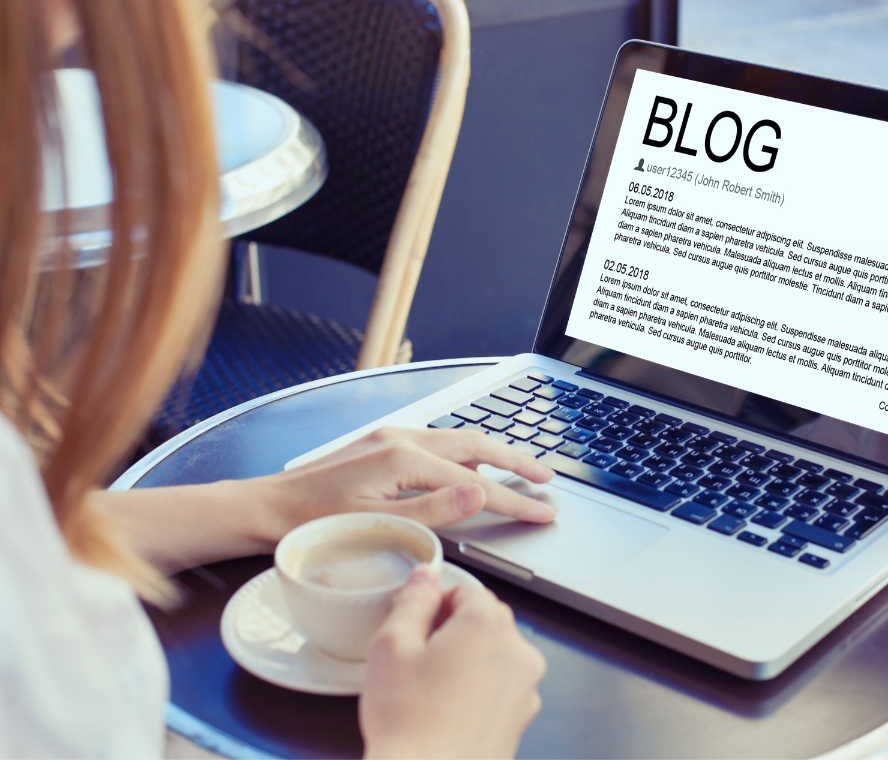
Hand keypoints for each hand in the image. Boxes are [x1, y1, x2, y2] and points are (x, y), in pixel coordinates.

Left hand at [265, 427, 556, 540]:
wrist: (265, 508)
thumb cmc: (313, 523)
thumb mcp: (378, 525)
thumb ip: (434, 510)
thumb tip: (481, 491)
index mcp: (403, 458)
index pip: (476, 482)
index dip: (514, 500)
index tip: (544, 511)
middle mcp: (401, 438)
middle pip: (476, 444)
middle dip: (516, 460)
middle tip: (547, 478)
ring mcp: (390, 438)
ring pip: (458, 440)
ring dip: (493, 454)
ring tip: (520, 470)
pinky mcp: (382, 445)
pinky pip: (437, 443)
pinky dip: (464, 455)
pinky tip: (470, 468)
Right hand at [360, 566, 545, 758]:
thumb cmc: (408, 723)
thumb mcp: (392, 645)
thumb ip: (413, 600)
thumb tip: (425, 577)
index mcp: (489, 624)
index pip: (466, 590)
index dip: (435, 606)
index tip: (416, 629)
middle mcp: (517, 652)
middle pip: (484, 621)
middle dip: (452, 632)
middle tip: (417, 662)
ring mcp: (525, 688)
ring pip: (493, 656)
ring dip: (467, 662)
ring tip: (430, 692)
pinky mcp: (522, 719)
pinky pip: (499, 689)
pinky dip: (478, 692)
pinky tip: (447, 713)